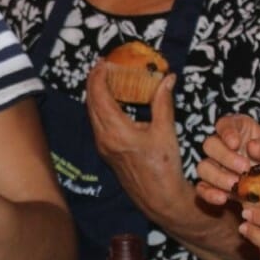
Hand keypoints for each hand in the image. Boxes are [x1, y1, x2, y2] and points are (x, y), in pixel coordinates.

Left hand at [85, 62, 185, 223]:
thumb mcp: (166, 132)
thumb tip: (167, 78)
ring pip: (92, 113)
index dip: (99, 76)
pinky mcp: (106, 151)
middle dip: (95, 81)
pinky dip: (102, 106)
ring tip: (107, 78)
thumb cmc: (164, 167)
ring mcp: (103, 146)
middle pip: (91, 103)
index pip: (99, 96)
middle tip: (104, 65)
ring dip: (97, 93)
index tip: (105, 62)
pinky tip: (113, 99)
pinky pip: (98, 122)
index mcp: (116, 131)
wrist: (159, 198)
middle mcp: (104, 138)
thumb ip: (163, 102)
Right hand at [195, 114, 259, 205]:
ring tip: (236, 186)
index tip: (235, 143)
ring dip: (217, 176)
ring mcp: (218, 167)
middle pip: (210, 145)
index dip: (226, 132)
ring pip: (203, 167)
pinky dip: (209, 193)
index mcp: (241, 131)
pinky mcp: (215, 187)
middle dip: (225, 157)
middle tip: (244, 168)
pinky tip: (222, 199)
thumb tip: (252, 146)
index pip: (224, 124)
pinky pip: (202, 188)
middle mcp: (225, 147)